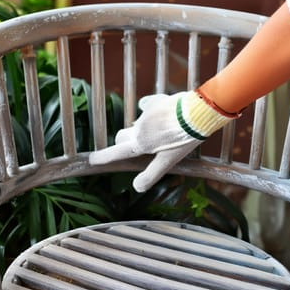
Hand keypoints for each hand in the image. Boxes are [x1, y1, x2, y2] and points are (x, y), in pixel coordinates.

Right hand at [89, 90, 231, 191]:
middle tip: (133, 149)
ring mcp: (146, 113)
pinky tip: (164, 116)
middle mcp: (138, 127)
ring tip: (163, 133)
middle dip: (122, 143)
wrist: (197, 114)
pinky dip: (151, 113)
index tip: (92, 160)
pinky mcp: (155, 101)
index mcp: (141, 143)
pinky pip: (147, 107)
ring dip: (142, 129)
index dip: (103, 157)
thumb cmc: (183, 140)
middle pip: (121, 136)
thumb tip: (136, 187)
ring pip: (136, 123)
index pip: (116, 152)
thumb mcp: (168, 162)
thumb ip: (151, 174)